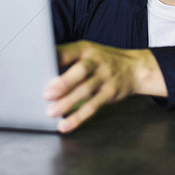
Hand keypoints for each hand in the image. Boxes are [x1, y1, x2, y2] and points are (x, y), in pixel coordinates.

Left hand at [43, 41, 165, 132]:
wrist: (135, 68)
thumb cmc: (102, 61)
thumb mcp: (87, 52)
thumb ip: (66, 58)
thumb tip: (39, 69)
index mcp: (85, 49)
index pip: (68, 52)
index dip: (54, 60)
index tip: (39, 68)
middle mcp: (96, 61)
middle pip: (80, 71)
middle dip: (63, 83)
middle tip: (47, 94)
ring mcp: (105, 77)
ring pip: (86, 91)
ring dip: (68, 103)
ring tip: (52, 112)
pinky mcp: (110, 93)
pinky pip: (93, 106)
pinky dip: (78, 117)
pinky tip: (66, 125)